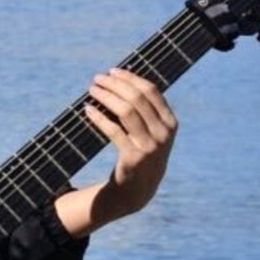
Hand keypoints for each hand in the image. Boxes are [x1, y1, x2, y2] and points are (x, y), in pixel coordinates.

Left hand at [85, 68, 177, 214]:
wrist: (139, 189)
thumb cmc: (142, 154)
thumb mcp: (152, 132)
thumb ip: (145, 111)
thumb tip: (120, 81)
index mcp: (170, 122)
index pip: (150, 91)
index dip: (130, 78)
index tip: (113, 71)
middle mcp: (163, 133)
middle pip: (137, 98)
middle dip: (115, 85)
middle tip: (97, 79)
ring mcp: (150, 146)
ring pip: (126, 111)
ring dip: (106, 97)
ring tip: (92, 90)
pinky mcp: (133, 157)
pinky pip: (113, 131)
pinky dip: (99, 118)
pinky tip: (88, 110)